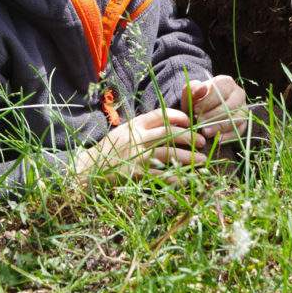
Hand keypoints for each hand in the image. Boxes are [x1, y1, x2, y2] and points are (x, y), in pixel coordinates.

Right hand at [74, 108, 206, 183]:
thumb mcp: (123, 132)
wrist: (88, 170)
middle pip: (170, 133)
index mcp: (134, 125)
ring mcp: (137, 156)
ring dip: (189, 157)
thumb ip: (142, 128)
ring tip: (202, 161)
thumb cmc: (109, 151)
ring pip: (170, 153)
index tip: (191, 122)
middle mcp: (137, 138)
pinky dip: (176, 176)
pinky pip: (162, 175)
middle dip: (190, 137)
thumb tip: (168, 126)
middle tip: (202, 142)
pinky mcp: (137, 174)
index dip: (179, 116)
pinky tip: (186, 178)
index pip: (161, 114)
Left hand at [182, 75, 247, 139]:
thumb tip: (202, 88)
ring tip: (206, 133)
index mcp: (226, 82)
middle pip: (230, 105)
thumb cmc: (197, 100)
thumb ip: (193, 89)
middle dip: (214, 116)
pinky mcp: (243, 123)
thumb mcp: (191, 93)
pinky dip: (229, 136)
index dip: (209, 101)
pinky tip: (217, 140)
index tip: (195, 109)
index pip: (222, 90)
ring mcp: (243, 109)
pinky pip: (239, 131)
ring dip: (220, 127)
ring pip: (236, 119)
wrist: (201, 111)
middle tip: (200, 123)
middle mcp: (238, 94)